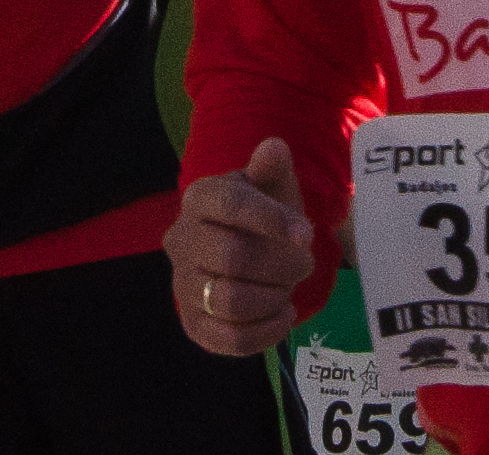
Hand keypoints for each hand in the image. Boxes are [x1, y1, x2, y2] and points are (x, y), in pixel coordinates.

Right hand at [167, 136, 316, 355]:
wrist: (245, 247)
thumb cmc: (263, 213)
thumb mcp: (271, 185)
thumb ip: (272, 167)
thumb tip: (274, 149)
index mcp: (200, 198)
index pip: (231, 205)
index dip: (271, 220)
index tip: (307, 234)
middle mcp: (182, 240)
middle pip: (234, 258)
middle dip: (282, 266)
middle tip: (304, 265)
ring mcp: (183, 284)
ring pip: (230, 302)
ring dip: (273, 299)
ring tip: (288, 289)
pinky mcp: (194, 324)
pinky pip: (228, 340)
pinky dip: (265, 332)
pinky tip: (282, 317)